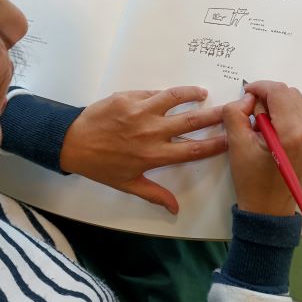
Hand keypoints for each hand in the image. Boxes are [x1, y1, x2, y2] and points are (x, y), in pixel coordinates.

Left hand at [60, 86, 225, 213]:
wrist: (72, 142)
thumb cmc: (101, 166)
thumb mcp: (128, 184)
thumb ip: (155, 194)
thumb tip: (175, 209)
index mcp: (154, 155)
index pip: (193, 150)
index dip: (215, 144)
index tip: (230, 138)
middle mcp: (151, 132)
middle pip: (191, 122)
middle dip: (214, 115)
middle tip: (230, 108)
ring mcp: (140, 111)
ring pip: (174, 98)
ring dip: (192, 94)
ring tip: (202, 93)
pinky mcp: (129, 97)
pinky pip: (153, 92)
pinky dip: (166, 92)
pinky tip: (174, 93)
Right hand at [223, 81, 301, 215]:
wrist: (269, 209)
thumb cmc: (252, 180)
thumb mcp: (237, 145)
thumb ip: (236, 114)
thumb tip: (248, 99)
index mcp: (293, 133)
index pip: (279, 92)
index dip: (259, 87)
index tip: (244, 93)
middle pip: (289, 93)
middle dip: (268, 96)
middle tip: (250, 111)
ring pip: (295, 101)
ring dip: (276, 104)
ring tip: (260, 123)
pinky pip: (300, 113)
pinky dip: (284, 113)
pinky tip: (271, 129)